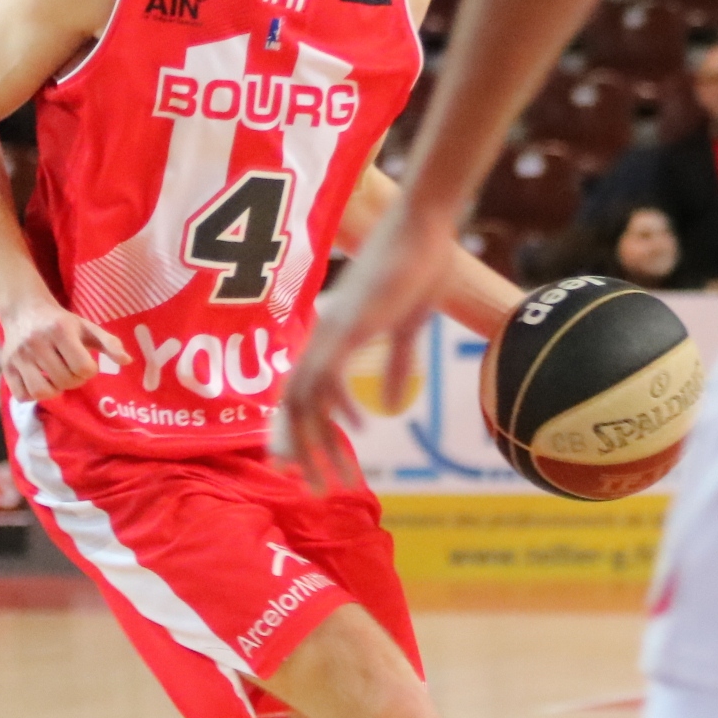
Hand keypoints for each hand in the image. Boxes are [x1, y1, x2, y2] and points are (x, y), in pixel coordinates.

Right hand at [0, 296, 124, 402]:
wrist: (24, 310)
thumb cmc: (61, 323)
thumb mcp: (87, 328)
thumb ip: (109, 343)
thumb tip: (127, 361)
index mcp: (60, 330)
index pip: (83, 368)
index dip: (88, 371)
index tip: (84, 363)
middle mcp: (37, 341)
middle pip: (64, 381)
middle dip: (72, 380)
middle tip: (70, 371)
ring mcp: (19, 355)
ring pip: (41, 392)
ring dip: (54, 391)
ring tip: (56, 379)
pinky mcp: (6, 367)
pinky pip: (22, 395)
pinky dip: (32, 395)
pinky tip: (39, 381)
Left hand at [276, 199, 454, 491]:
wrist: (424, 225)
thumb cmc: (418, 266)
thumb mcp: (406, 327)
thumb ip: (395, 366)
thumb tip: (387, 407)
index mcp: (333, 337)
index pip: (299, 394)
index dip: (293, 433)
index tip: (294, 468)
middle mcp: (324, 336)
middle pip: (294, 406)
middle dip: (301, 453)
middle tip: (312, 491)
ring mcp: (334, 331)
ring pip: (306, 400)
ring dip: (317, 444)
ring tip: (332, 480)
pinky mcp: (351, 325)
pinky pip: (331, 376)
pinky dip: (340, 407)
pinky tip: (359, 430)